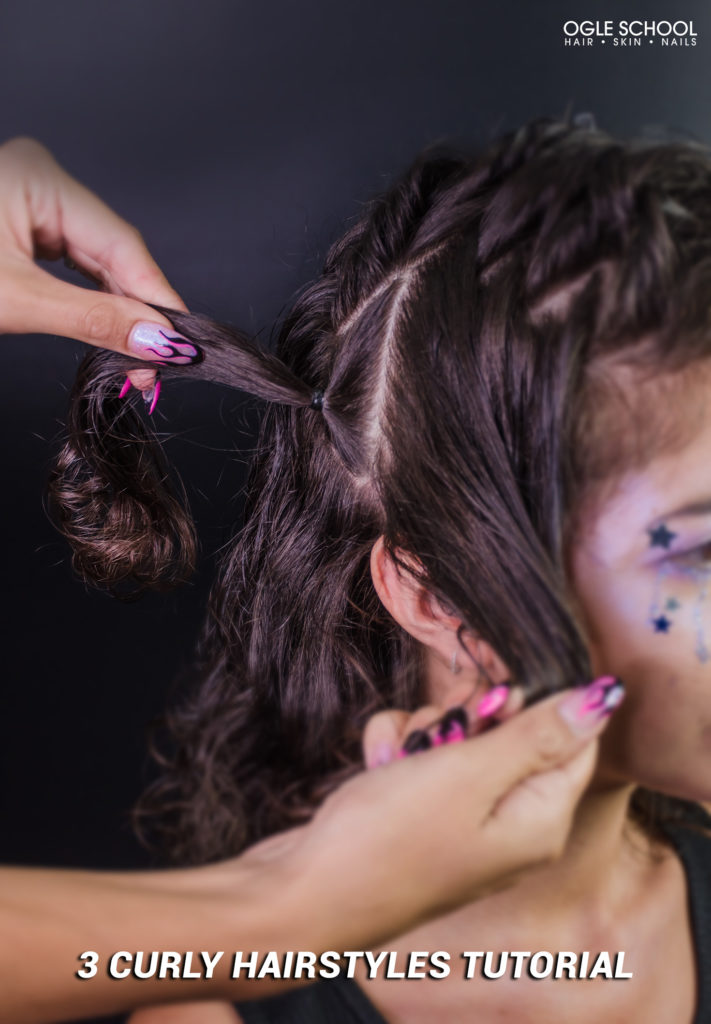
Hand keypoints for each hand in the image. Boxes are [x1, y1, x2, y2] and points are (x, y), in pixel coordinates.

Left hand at [0, 136, 187, 391]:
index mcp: (40, 176)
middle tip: (156, 368)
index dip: (157, 301)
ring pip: (95, 260)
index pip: (123, 244)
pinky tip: (106, 329)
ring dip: (116, 310)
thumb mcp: (14, 302)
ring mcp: (31, 198)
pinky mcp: (20, 222)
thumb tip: (159, 341)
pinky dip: (89, 299)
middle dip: (136, 312)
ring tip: (134, 357)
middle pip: (113, 251)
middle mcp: (41, 178)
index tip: (182, 348)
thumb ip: (93, 320)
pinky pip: (71, 262)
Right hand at [262, 676, 623, 952]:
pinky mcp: (422, 813)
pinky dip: (399, 747)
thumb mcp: (468, 774)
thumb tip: (606, 697)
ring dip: (424, 727)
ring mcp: (463, 819)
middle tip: (441, 728)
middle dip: (467, 714)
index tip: (490, 694)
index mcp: (540, 819)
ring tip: (400, 754)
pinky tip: (378, 763)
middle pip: (511, 731)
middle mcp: (510, 822)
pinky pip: (424, 755)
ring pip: (460, 735)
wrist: (303, 894)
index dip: (533, 701)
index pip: (572, 738)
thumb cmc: (388, 838)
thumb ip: (537, 734)